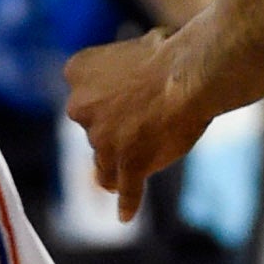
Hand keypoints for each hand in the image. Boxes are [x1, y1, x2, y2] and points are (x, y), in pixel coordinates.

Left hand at [64, 30, 209, 222]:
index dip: (106, 104)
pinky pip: (124, 190)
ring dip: (121, 163)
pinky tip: (124, 215)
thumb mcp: (133, 48)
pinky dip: (126, 203)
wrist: (187, 74)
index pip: (83, 97)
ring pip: (106, 162)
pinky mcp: (126, 165)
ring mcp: (101, 139)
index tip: (126, 103)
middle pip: (93, 132)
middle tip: (142, 126)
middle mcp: (79, 106)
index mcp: (77, 71)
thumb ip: (124, 71)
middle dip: (113, 132)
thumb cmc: (170, 52)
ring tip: (142, 161)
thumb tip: (138, 74)